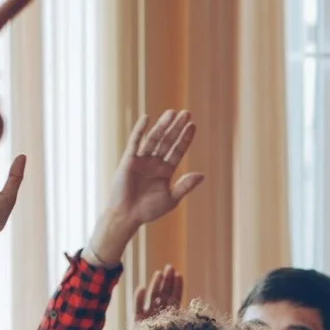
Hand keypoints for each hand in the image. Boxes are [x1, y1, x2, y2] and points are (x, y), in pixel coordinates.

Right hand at [87, 111, 205, 263]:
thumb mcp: (171, 199)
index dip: (185, 138)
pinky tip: (146, 118)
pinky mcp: (129, 160)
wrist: (127, 216)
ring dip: (163, 126)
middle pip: (168, 141)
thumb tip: (202, 175)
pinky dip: (140, 130)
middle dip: (176, 127)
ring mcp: (142, 160)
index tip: (193, 125)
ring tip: (172, 113)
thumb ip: (185, 186)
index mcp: (165, 171)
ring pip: (154, 139)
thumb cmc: (148, 210)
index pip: (178, 150)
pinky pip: (135, 142)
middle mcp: (154, 162)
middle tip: (186, 113)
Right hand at [133, 264, 184, 322]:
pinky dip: (139, 298)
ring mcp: (149, 316)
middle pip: (165, 294)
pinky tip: (141, 288)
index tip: (179, 274)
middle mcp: (161, 313)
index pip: (176, 298)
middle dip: (168, 280)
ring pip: (153, 297)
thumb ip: (180, 312)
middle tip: (169, 267)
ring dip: (156, 285)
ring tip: (159, 273)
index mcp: (172, 316)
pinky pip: (138, 307)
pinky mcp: (138, 320)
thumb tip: (188, 299)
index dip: (177, 287)